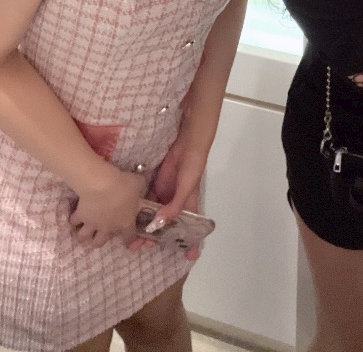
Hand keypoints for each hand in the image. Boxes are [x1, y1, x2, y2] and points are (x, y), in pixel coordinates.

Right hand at [70, 167, 145, 248]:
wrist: (102, 184)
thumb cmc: (124, 186)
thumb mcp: (139, 184)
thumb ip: (140, 189)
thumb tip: (139, 186)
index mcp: (124, 222)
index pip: (129, 237)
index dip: (129, 240)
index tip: (127, 242)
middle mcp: (107, 227)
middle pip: (99, 242)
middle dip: (98, 241)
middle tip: (99, 234)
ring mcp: (92, 223)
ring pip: (84, 237)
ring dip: (83, 235)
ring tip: (83, 231)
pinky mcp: (80, 216)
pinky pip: (74, 221)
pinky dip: (74, 220)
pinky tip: (75, 216)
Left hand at [127, 132, 205, 258]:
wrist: (186, 143)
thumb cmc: (192, 166)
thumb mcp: (187, 188)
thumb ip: (174, 206)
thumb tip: (158, 225)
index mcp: (188, 206)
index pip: (190, 228)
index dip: (191, 243)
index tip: (189, 258)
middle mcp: (176, 204)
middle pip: (169, 226)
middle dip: (160, 237)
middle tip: (147, 247)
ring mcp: (165, 196)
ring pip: (156, 216)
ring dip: (148, 226)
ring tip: (136, 238)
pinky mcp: (155, 188)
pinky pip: (147, 203)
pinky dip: (140, 211)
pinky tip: (130, 219)